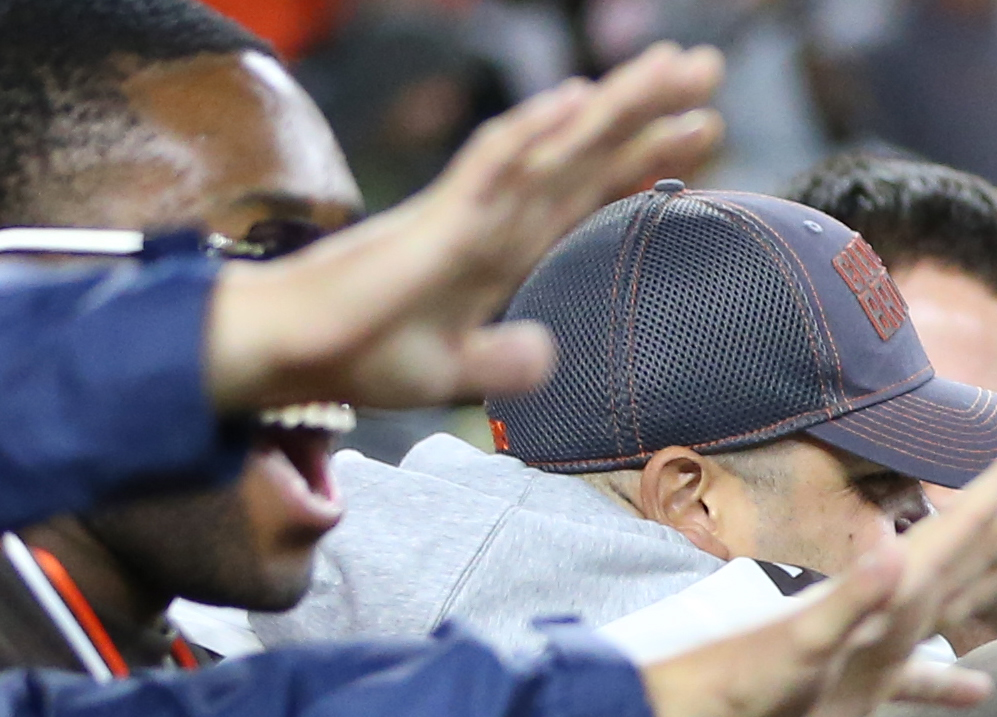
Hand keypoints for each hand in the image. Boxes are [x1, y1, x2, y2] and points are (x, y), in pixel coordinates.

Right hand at [204, 45, 724, 412]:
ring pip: (555, 146)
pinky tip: (573, 101)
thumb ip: (503, 360)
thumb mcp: (452, 369)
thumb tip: (547, 353)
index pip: (590, 192)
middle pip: (586, 154)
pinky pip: (489, 169)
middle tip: (707, 66)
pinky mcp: (434, 224)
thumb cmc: (359, 353)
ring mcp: (467, 213)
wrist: (289, 354)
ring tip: (676, 66)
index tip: (704, 129)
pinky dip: (531, 134)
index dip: (646, 159)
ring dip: (615, 106)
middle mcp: (495, 216)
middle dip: (648, 110)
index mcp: (503, 247)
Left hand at [638, 437, 996, 716]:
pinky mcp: (861, 686)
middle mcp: (887, 608)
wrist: (697, 715)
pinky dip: (953, 681)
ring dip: (996, 578)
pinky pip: (921, 678)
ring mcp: (877, 645)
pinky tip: (981, 689)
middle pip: (966, 557)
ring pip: (953, 603)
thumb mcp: (801, 642)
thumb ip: (849, 601)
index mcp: (883, 591)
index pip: (953, 531)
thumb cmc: (740, 679)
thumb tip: (896, 555)